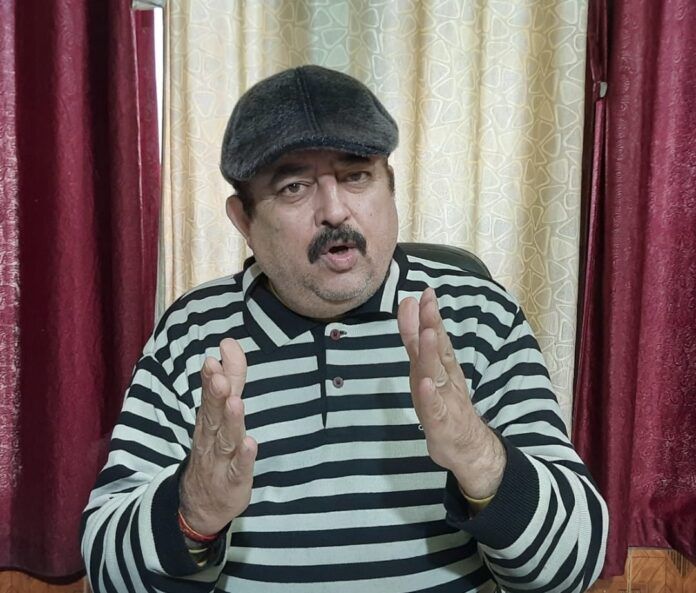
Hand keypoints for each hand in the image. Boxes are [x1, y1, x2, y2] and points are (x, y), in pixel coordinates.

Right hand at [179, 338, 257, 535]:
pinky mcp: (233, 481)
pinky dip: (245, 457)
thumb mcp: (221, 412)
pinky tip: (251, 443)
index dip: (213, 376)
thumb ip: (230, 378)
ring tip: (236, 402)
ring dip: (230, 421)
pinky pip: (239, 469)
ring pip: (225, 439)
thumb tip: (229, 343)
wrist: (201, 506)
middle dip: (215, 394)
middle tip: (217, 374)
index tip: (216, 354)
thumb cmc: (214, 450)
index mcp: (209, 420)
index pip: (210, 395)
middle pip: (213, 414)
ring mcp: (221, 460)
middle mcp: (212, 437)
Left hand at [397, 288, 504, 498]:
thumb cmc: (445, 406)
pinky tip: (425, 384)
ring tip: (428, 333)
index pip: (435, 337)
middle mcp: (445, 379)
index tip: (424, 291)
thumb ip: (419, 345)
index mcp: (442, 367)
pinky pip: (435, 409)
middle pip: (438, 350)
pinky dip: (430, 396)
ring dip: (432, 354)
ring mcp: (444, 400)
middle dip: (432, 324)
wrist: (467, 448)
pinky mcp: (441, 424)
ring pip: (437, 375)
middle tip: (427, 301)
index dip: (429, 315)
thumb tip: (411, 312)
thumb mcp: (429, 373)